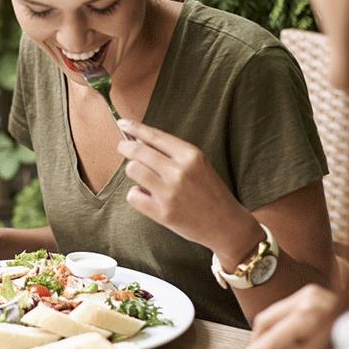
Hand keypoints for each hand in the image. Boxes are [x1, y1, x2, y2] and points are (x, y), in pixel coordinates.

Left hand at [116, 119, 261, 261]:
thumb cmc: (210, 191)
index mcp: (191, 156)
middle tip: (122, 147)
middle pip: (137, 151)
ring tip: (143, 177)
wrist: (226, 225)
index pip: (155, 136)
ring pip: (132, 170)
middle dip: (125, 147)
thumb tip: (138, 140)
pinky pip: (133, 195)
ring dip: (133, 171)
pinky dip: (137, 194)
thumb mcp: (199, 164)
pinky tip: (148, 196)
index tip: (123, 123)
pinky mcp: (162, 213)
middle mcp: (180, 172)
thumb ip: (172, 153)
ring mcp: (170, 193)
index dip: (135, 128)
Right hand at [223, 284, 336, 348]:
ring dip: (273, 337)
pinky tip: (293, 342)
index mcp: (312, 315)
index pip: (271, 338)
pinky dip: (284, 327)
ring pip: (273, 316)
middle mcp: (309, 299)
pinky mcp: (312, 292)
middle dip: (259, 345)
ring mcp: (311, 292)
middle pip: (265, 322)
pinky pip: (286, 311)